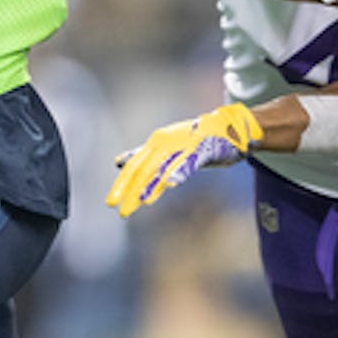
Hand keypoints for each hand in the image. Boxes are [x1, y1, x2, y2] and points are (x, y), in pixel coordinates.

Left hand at [107, 103, 262, 217]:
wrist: (226, 126)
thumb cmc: (193, 140)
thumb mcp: (164, 147)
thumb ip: (141, 154)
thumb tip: (117, 162)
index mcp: (155, 143)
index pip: (133, 166)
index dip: (121, 185)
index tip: (111, 203)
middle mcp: (164, 143)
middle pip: (143, 169)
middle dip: (130, 191)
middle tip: (121, 211)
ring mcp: (182, 145)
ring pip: (163, 167)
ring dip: (152, 185)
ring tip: (141, 201)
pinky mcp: (201, 149)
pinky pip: (189, 162)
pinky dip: (179, 172)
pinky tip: (171, 183)